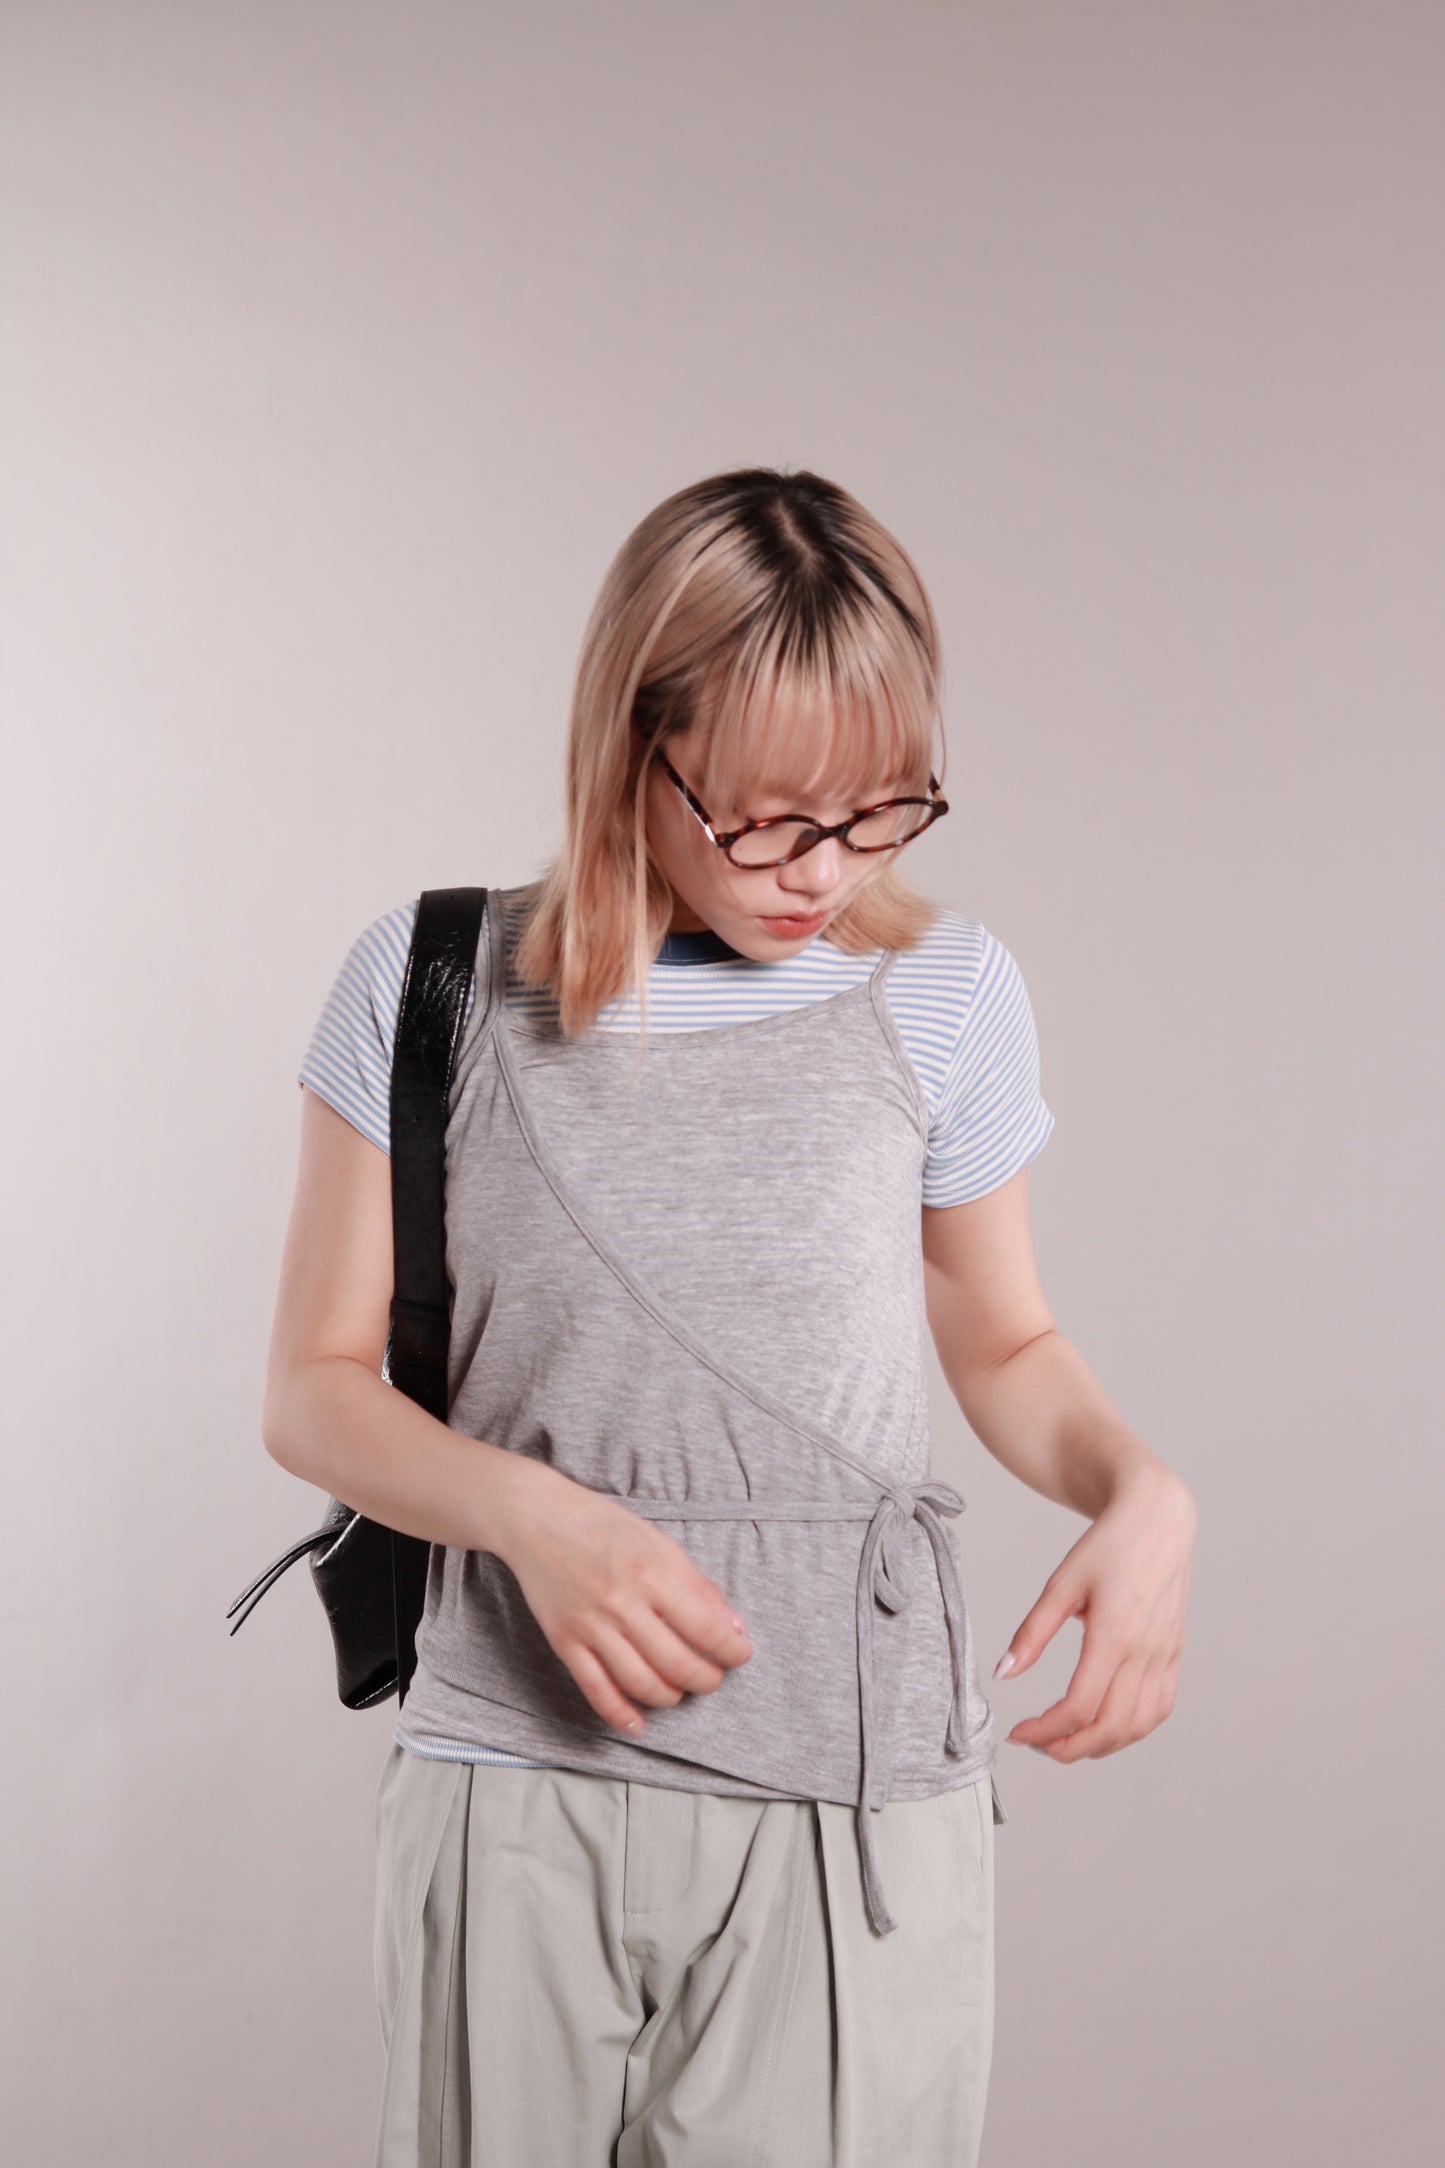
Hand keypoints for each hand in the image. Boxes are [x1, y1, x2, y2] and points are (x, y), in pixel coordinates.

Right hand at [488, 1456, 753, 1737]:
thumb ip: (698, 1586)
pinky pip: (596, 1690)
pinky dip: (621, 1714)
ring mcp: (591, 1627)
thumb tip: (734, 1626)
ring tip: (681, 1690)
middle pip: (677, 1665)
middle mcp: (622, 1604)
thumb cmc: (603, 1525)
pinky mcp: (565, 1643)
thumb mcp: (659, 1543)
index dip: (732, 1651)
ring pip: (641, 1684)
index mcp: (652, 1574)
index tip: (741, 1654)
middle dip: (706, 1680)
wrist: (537, 1519)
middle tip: (714, 1677)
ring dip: (671, 1697)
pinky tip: (639, 1724)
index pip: (706, 1630)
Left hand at [993, 1468, 1196, 1761]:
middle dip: (1069, 1748)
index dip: (1044, 1730)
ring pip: (1139, 1726)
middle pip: (1110, 1727)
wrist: (1157, 1519)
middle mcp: (1146, 1651)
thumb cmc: (1107, 1546)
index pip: (1079, 1706)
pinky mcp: (1175, 1653)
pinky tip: (1106, 1723)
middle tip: (1037, 1743)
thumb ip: (1032, 1633)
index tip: (1018, 1732)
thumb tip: (1004, 1674)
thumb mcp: (1061, 1584)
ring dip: (1102, 1745)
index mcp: (1114, 1634)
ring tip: (1067, 1740)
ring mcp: (1165, 1655)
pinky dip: (1133, 1729)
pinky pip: (1160, 1708)